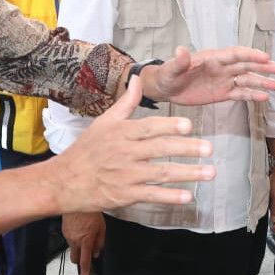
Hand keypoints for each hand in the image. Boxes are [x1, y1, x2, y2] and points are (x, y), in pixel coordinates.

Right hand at [45, 75, 214, 213]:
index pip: (149, 127)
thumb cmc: (87, 149)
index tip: (189, 125)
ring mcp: (126, 175)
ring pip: (160, 173)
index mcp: (121, 133)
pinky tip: (188, 195)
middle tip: (209, 149)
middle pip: (159, 149)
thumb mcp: (104, 122)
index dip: (169, 126)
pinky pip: (151, 195)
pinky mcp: (125, 195)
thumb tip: (138, 79)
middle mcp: (125, 153)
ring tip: (210, 172)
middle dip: (186, 149)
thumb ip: (126, 103)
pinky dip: (169, 196)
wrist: (64, 181)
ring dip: (187, 173)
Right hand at [62, 212, 105, 274]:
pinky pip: (70, 240)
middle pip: (75, 258)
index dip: (85, 273)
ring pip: (73, 249)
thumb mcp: (101, 227)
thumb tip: (96, 253)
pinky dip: (75, 238)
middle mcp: (75, 241)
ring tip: (85, 233)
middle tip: (86, 254)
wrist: (77, 199)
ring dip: (79, 247)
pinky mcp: (64, 232)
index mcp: (86, 240)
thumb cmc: (91, 212)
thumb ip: (99, 242)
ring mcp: (68, 236)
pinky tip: (80, 229)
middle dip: (80, 260)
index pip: (85, 261)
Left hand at [144, 46, 274, 105]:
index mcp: (212, 58)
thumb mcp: (171, 69)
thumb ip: (179, 61)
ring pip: (247, 79)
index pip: (235, 55)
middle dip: (263, 67)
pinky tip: (264, 97)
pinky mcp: (222, 93)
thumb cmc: (167, 75)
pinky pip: (240, 93)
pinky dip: (252, 95)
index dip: (250, 55)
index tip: (265, 57)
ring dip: (262, 82)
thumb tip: (181, 50)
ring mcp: (223, 80)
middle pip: (246, 66)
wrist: (165, 89)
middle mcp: (221, 67)